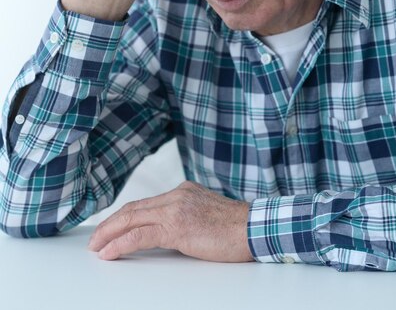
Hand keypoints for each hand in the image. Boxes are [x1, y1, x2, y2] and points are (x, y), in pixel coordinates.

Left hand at [88, 181, 253, 262]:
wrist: (253, 228)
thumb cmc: (236, 228)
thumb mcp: (205, 214)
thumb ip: (185, 216)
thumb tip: (167, 232)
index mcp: (183, 191)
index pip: (144, 203)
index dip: (123, 216)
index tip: (109, 228)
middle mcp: (176, 195)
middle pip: (133, 208)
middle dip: (110, 224)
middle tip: (95, 239)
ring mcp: (176, 209)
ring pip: (132, 218)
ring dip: (109, 233)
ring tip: (96, 247)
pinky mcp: (177, 226)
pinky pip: (140, 234)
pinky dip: (121, 243)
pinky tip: (109, 252)